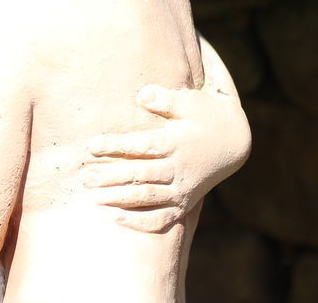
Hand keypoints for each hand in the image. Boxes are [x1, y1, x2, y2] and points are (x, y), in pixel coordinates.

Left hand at [84, 84, 250, 232]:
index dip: (116, 147)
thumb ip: (165, 99)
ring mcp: (182, 189)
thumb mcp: (190, 102)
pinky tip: (115, 218)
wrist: (233, 142)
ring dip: (119, 198)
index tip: (90, 147)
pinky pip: (163, 218)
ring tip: (92, 196)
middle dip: (111, 177)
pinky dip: (141, 222)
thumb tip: (142, 96)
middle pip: (141, 175)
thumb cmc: (204, 115)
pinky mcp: (184, 203)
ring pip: (148, 197)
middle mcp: (179, 169)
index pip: (142, 146)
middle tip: (84, 177)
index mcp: (177, 143)